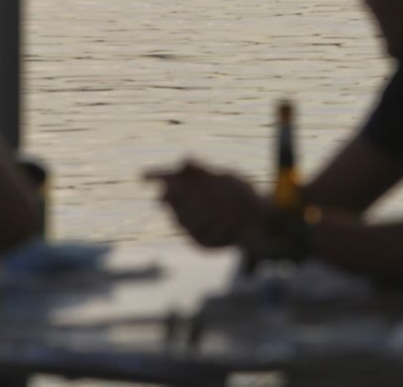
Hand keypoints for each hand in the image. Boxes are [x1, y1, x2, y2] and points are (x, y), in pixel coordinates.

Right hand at [147, 161, 263, 248]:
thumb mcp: (225, 178)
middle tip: (207, 190)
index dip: (154, 176)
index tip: (144, 176)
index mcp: (187, 187)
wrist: (258, 220)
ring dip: (201, 209)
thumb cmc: (238, 195)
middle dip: (185, 193)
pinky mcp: (198, 242)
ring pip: (181, 217)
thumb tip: (184, 160)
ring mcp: (188, 226)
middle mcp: (182, 207)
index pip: (165, 179)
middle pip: (169, 198)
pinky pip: (198, 232)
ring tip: (224, 204)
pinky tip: (229, 219)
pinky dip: (214, 224)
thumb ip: (203, 171)